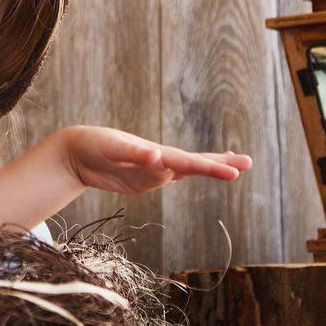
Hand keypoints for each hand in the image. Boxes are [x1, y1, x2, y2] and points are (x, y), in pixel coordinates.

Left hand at [63, 126, 251, 194]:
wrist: (77, 151)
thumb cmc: (93, 145)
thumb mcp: (111, 149)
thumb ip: (133, 154)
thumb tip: (156, 155)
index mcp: (155, 152)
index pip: (188, 162)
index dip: (211, 168)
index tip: (234, 172)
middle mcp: (160, 160)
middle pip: (194, 163)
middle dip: (219, 164)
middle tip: (248, 163)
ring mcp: (155, 170)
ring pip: (188, 169)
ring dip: (211, 167)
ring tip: (236, 167)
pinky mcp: (146, 180)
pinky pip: (174, 177)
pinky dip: (191, 172)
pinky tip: (202, 168)